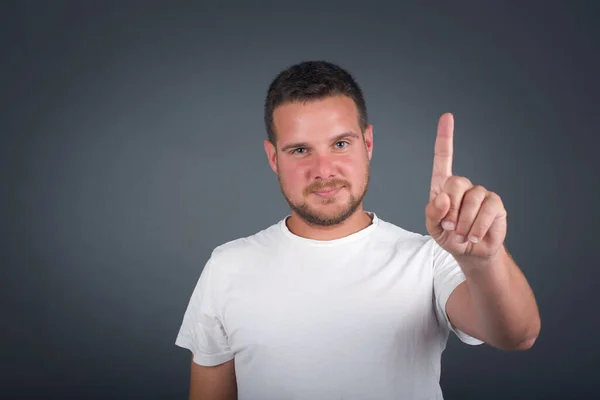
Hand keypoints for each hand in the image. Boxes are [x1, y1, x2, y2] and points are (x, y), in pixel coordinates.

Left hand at [425, 113, 506, 259]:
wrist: (470, 252)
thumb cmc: (449, 236)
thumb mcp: (433, 227)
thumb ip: (432, 213)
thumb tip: (444, 198)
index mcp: (443, 187)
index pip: (443, 158)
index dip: (445, 137)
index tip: (447, 116)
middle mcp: (463, 186)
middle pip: (455, 183)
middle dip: (450, 209)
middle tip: (450, 227)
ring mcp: (481, 193)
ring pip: (472, 199)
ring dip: (464, 222)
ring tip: (461, 235)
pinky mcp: (496, 204)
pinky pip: (487, 210)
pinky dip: (477, 227)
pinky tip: (474, 236)